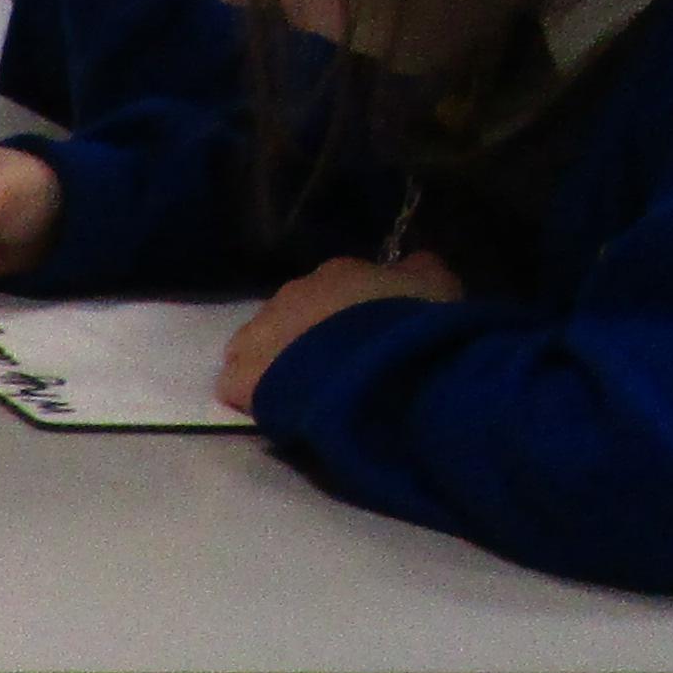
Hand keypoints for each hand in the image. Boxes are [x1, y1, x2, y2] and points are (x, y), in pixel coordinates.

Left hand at [220, 252, 462, 407]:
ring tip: (297, 386)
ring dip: (271, 360)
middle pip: (291, 313)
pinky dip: (250, 393)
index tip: (360, 330)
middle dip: (305, 334)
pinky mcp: (244, 377)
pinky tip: (273, 406)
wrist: (380, 362)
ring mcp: (262, 334)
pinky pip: (236, 383)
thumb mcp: (436, 285)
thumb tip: (411, 267)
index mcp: (339, 270)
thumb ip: (418, 273)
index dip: (346, 310)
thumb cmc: (414, 321)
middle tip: (330, 361)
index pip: (334, 284)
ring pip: (255, 344)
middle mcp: (293, 293)